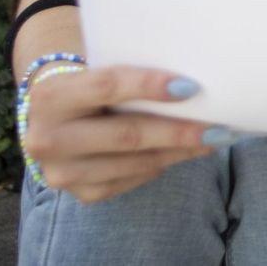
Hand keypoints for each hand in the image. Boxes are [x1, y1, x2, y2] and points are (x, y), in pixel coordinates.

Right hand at [21, 65, 227, 202]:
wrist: (55, 119)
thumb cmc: (90, 86)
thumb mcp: (97, 71)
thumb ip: (130, 74)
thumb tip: (191, 84)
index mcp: (51, 96)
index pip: (105, 86)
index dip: (148, 85)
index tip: (190, 86)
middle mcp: (47, 138)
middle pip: (126, 134)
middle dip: (178, 130)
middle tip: (219, 127)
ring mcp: (62, 172)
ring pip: (134, 162)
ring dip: (179, 151)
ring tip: (213, 140)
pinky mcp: (81, 194)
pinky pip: (132, 180)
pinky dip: (162, 165)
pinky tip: (183, 153)